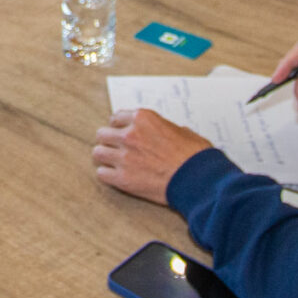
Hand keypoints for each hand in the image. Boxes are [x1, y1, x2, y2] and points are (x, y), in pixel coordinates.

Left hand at [92, 109, 214, 204]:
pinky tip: (115, 176)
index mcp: (143, 119)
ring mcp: (124, 157)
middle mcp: (130, 134)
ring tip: (113, 163)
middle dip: (109, 141)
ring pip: (98, 153)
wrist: (199, 179)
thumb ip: (165, 129)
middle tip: (116, 148)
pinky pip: (101, 174)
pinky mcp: (123, 178)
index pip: (116, 117)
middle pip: (102, 134)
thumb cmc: (195, 156)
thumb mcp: (183, 131)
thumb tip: (165, 132)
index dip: (119, 126)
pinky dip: (107, 175)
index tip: (120, 131)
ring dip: (105, 157)